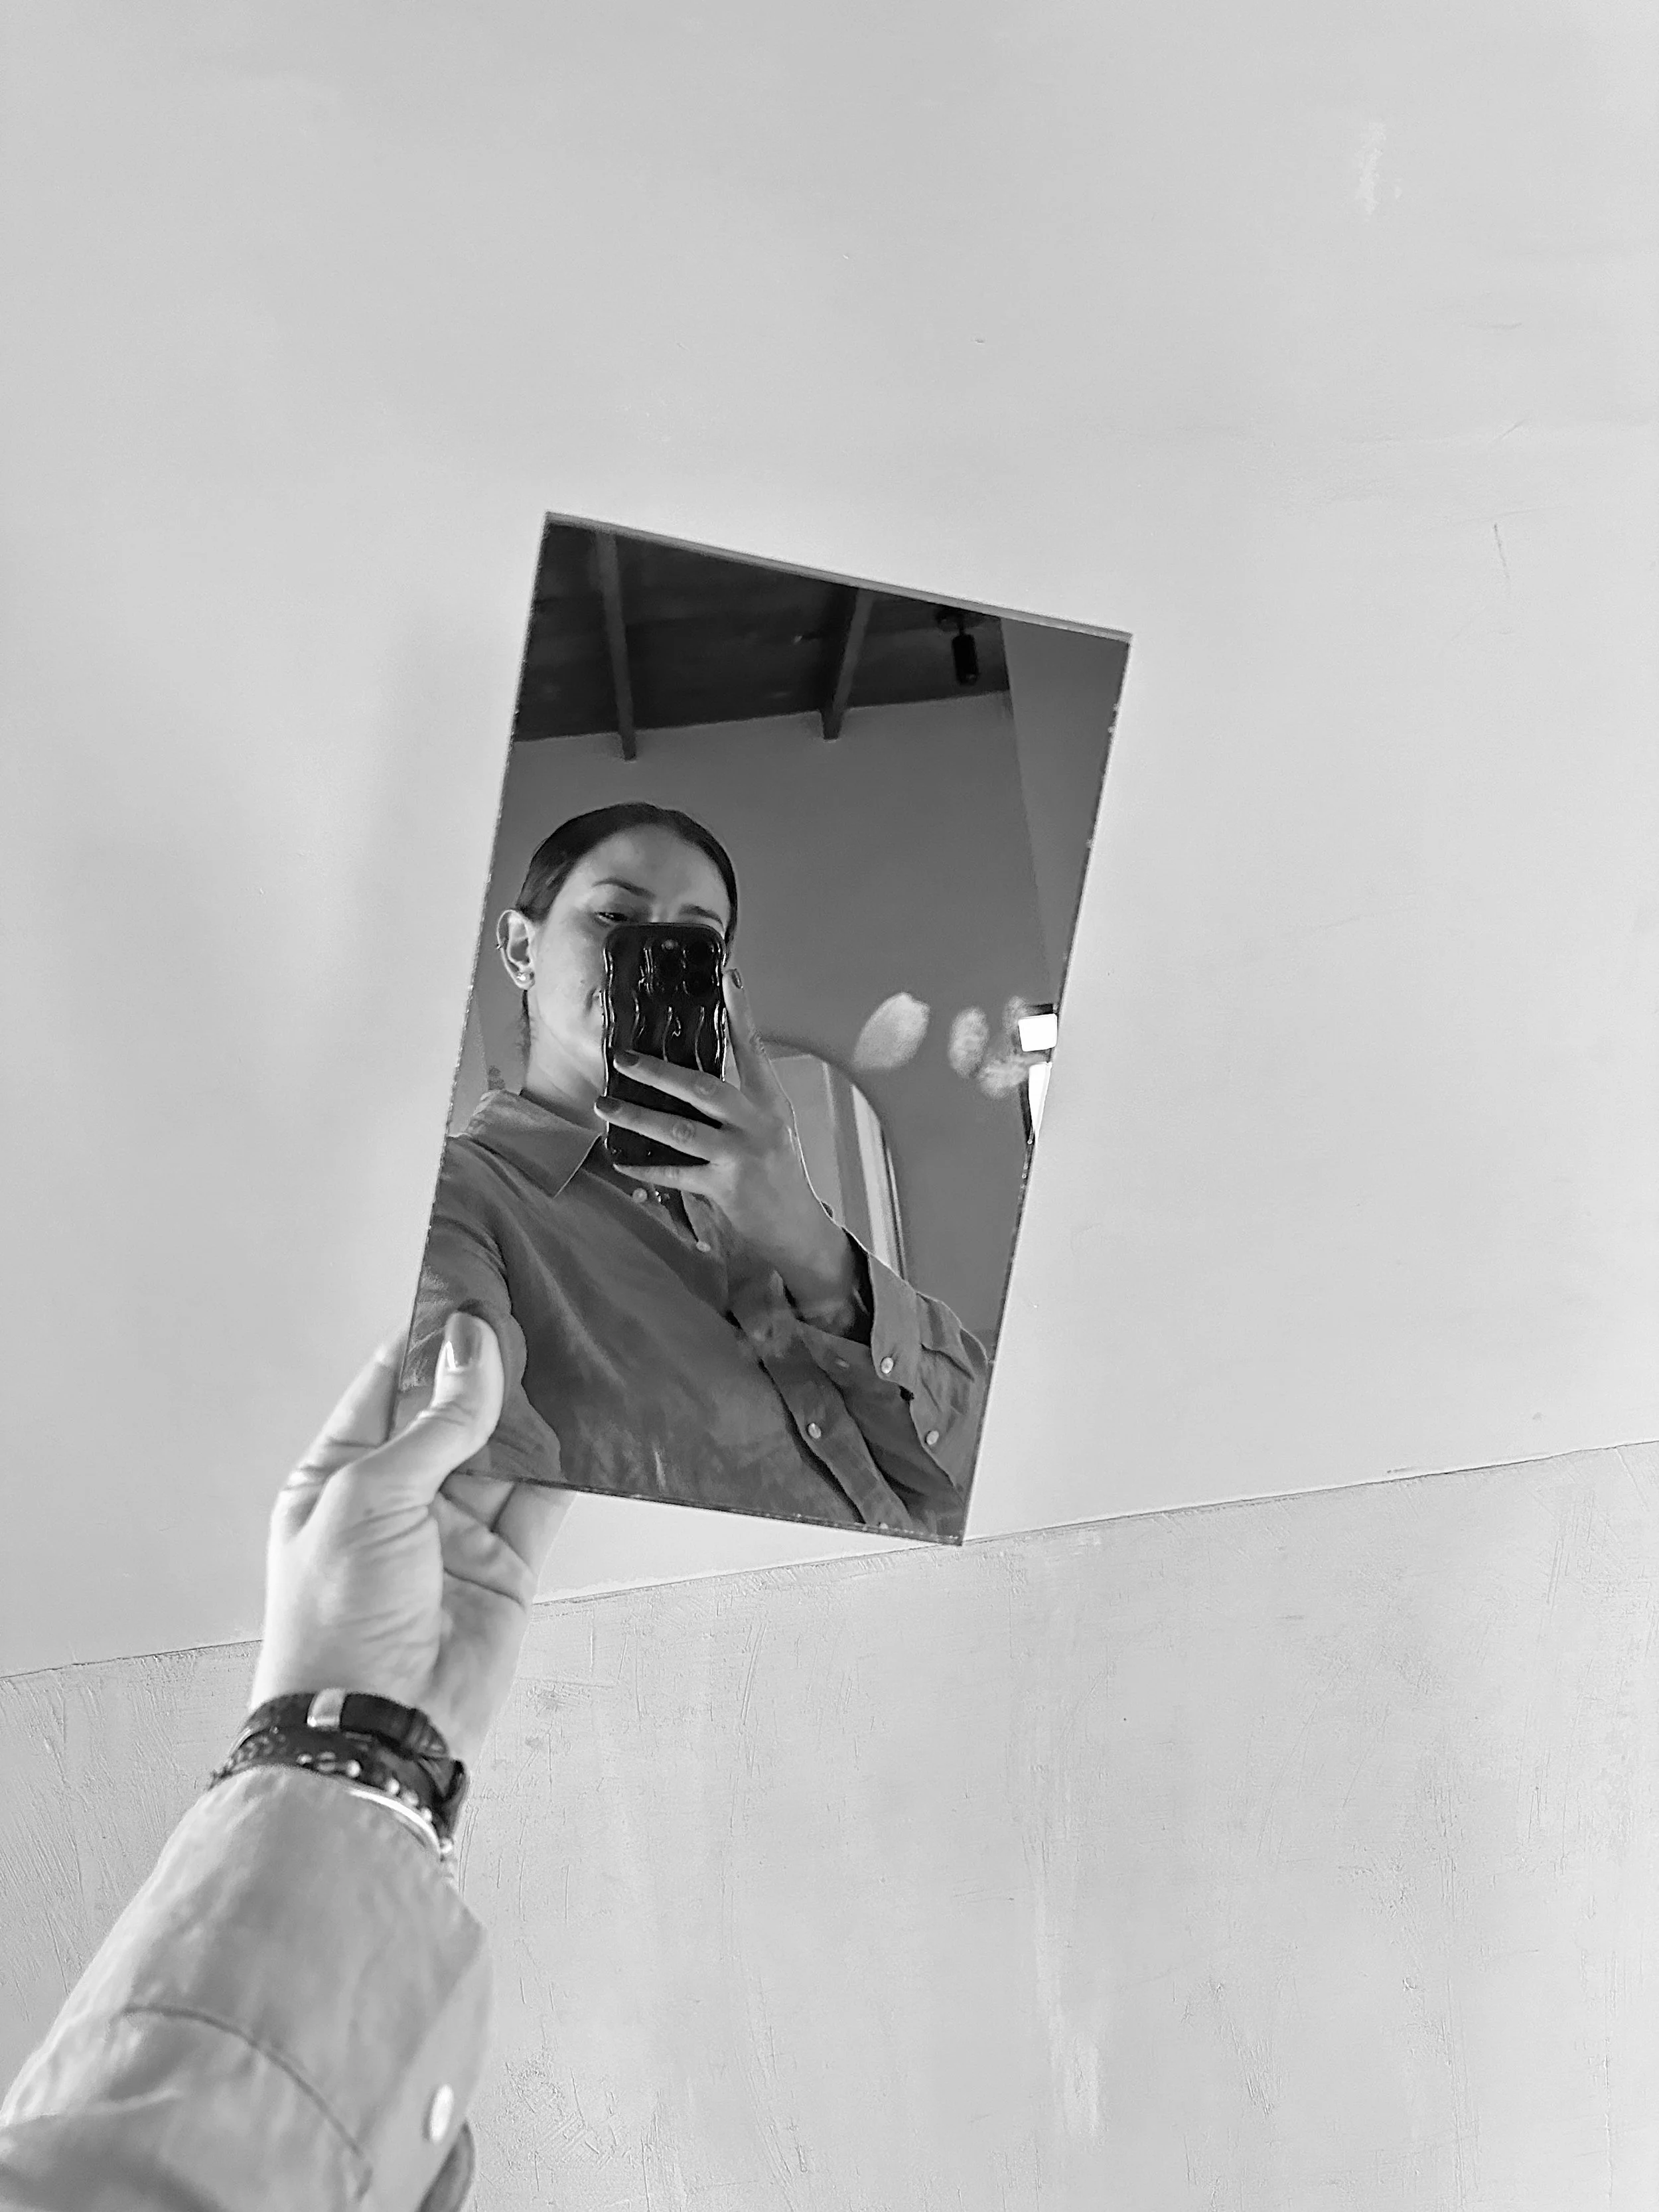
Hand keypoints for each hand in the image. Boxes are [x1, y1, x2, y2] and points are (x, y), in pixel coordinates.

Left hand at [248, 1314, 570, 1769]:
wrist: (377, 1727)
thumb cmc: (338, 1618)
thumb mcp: (372, 1496)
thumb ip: (435, 1422)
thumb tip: (471, 1344)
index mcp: (340, 1475)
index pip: (386, 1384)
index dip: (427, 1337)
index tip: (470, 1287)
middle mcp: (399, 1499)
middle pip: (452, 1412)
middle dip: (488, 1365)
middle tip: (532, 1307)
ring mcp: (455, 1532)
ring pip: (504, 1450)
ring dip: (532, 1408)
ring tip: (567, 1350)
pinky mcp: (506, 1566)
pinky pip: (541, 1501)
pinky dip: (566, 1464)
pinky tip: (587, 1423)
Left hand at [596, 969, 855, 1309]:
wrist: (798, 1229)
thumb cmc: (778, 1174)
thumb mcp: (770, 1128)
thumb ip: (740, 1101)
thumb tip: (691, 1074)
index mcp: (771, 1103)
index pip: (754, 1049)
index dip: (742, 1013)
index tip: (728, 977)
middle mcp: (759, 1124)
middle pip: (704, 1087)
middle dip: (658, 1071)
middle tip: (622, 1058)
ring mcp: (743, 1155)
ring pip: (681, 1130)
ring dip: (638, 1117)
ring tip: (605, 1105)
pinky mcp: (727, 1187)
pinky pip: (676, 1174)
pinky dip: (645, 1167)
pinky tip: (620, 1159)